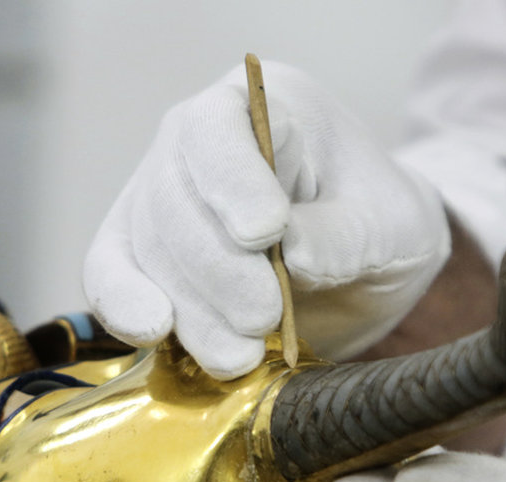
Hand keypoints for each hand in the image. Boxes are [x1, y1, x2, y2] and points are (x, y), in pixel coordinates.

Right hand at [83, 62, 448, 378]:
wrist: (372, 266)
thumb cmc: (384, 225)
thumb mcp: (394, 227)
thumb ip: (346, 236)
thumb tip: (291, 252)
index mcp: (264, 103)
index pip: (219, 128)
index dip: (232, 180)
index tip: (266, 233)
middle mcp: (197, 141)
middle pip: (173, 197)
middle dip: (216, 268)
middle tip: (263, 317)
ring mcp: (163, 195)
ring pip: (146, 246)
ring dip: (189, 309)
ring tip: (240, 355)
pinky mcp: (145, 253)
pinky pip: (111, 272)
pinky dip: (125, 307)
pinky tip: (154, 334)